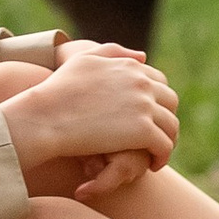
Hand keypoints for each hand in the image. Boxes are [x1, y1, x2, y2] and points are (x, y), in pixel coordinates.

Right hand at [1, 43, 177, 199]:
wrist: (46, 116)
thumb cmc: (57, 91)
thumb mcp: (83, 59)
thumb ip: (113, 52)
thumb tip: (143, 56)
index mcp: (129, 65)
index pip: (159, 82)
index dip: (157, 101)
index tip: (148, 118)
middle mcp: (141, 82)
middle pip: (170, 102)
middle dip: (165, 120)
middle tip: (154, 138)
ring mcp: (143, 105)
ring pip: (171, 125)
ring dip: (166, 140)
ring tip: (153, 154)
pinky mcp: (143, 130)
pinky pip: (165, 145)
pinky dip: (162, 156)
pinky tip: (150, 165)